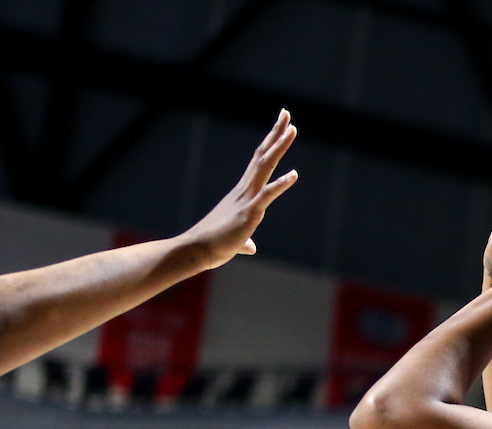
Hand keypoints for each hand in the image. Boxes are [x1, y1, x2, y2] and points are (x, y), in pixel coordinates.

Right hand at [182, 109, 298, 265]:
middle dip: (276, 134)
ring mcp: (246, 199)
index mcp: (242, 193)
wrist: (196, 251)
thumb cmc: (213, 245)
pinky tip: (294, 174)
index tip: (280, 125)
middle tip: (286, 113)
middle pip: (263, 156)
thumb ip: (244, 241)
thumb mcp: (235, 241)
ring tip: (292, 129)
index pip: (258, 162)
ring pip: (265, 167)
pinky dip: (281, 184)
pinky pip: (267, 195)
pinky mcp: (249, 213)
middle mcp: (244, 190)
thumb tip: (250, 248)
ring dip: (279, 147)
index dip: (270, 143)